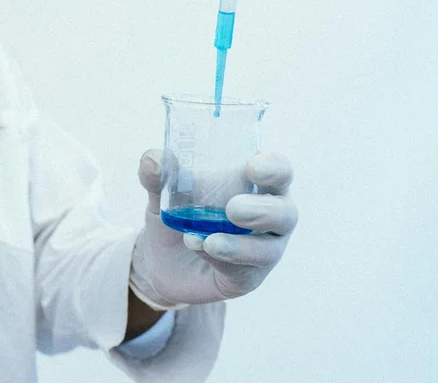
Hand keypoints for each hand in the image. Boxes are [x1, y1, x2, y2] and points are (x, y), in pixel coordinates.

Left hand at [128, 149, 297, 307]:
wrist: (161, 261)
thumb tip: (152, 159)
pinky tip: (199, 247)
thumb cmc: (178, 214)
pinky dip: (222, 259)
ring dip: (241, 245)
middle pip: (285, 212)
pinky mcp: (249, 277)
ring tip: (209, 240)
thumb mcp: (162, 193)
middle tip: (233, 209)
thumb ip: (158, 175)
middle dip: (264, 210)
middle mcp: (269, 216)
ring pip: (268, 248)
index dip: (274, 168)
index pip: (279, 171)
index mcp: (256, 184)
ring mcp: (264, 249)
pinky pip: (244, 271)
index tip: (253, 167)